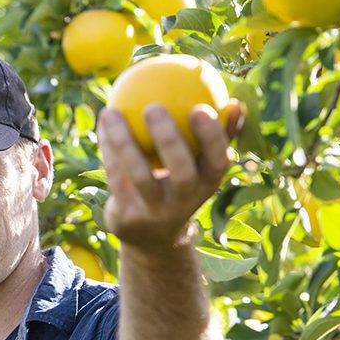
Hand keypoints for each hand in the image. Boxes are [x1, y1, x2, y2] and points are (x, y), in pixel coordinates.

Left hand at [97, 100, 242, 249]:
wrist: (152, 237)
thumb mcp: (202, 168)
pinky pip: (116, 178)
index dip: (212, 138)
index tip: (201, 107)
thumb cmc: (181, 187)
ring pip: (139, 176)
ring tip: (112, 112)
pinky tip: (102, 122)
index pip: (217, 161)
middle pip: (181, 173)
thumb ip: (219, 136)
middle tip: (153, 107)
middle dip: (169, 140)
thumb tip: (237, 102)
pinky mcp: (127, 216)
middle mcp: (184, 201)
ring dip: (123, 143)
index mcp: (207, 184)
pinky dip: (107, 150)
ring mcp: (154, 212)